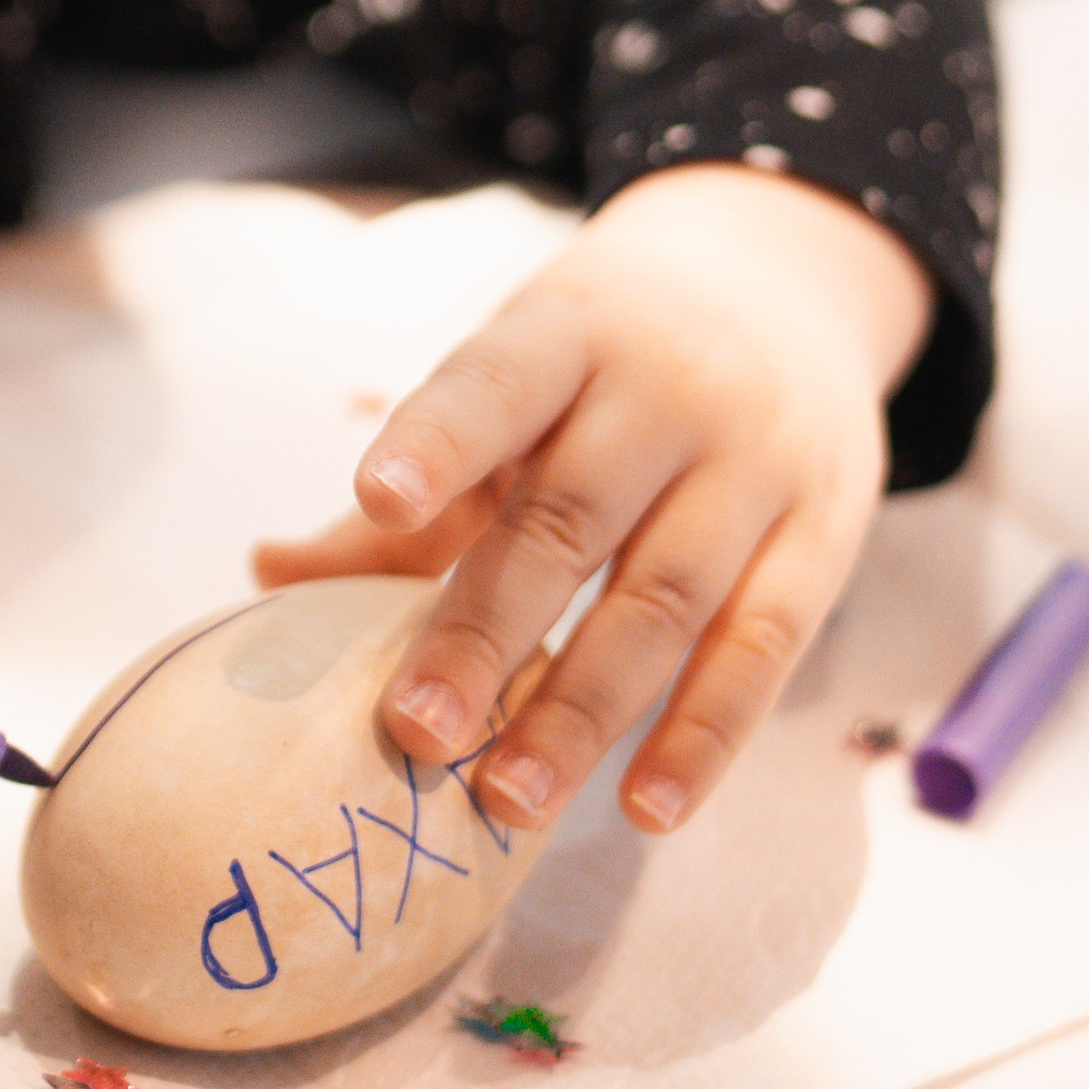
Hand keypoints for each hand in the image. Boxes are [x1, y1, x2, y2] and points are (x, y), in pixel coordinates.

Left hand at [253, 165, 932, 836]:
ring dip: (582, 709)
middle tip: (415, 731)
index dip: (437, 441)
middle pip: (569, 518)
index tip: (375, 498)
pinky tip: (646, 806)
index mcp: (565, 333)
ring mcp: (754, 461)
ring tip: (507, 801)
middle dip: (487, 630)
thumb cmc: (604, 362)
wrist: (787, 283)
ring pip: (665, 596)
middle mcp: (665, 390)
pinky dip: (705, 734)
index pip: (494, 384)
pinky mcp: (824, 533)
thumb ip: (406, 488)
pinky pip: (763, 646)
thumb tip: (264, 575)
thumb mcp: (511, 384)